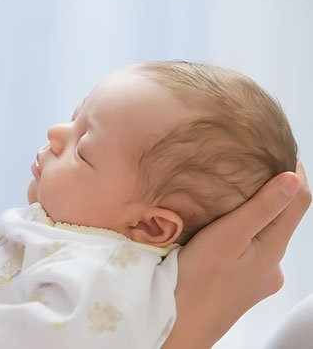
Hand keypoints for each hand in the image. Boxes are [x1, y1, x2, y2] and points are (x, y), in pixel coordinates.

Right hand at [163, 163, 310, 348]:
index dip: (295, 174)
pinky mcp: (241, 288)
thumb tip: (293, 178)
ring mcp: (257, 279)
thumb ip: (261, 209)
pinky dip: (240, 239)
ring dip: (252, 218)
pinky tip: (217, 238)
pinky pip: (248, 254)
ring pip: (262, 237)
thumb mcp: (228, 238)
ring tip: (224, 203)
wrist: (178, 326)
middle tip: (243, 172)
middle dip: (268, 195)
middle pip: (281, 219)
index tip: (280, 151)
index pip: (299, 202)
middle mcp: (272, 265)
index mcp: (273, 249)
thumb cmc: (197, 281)